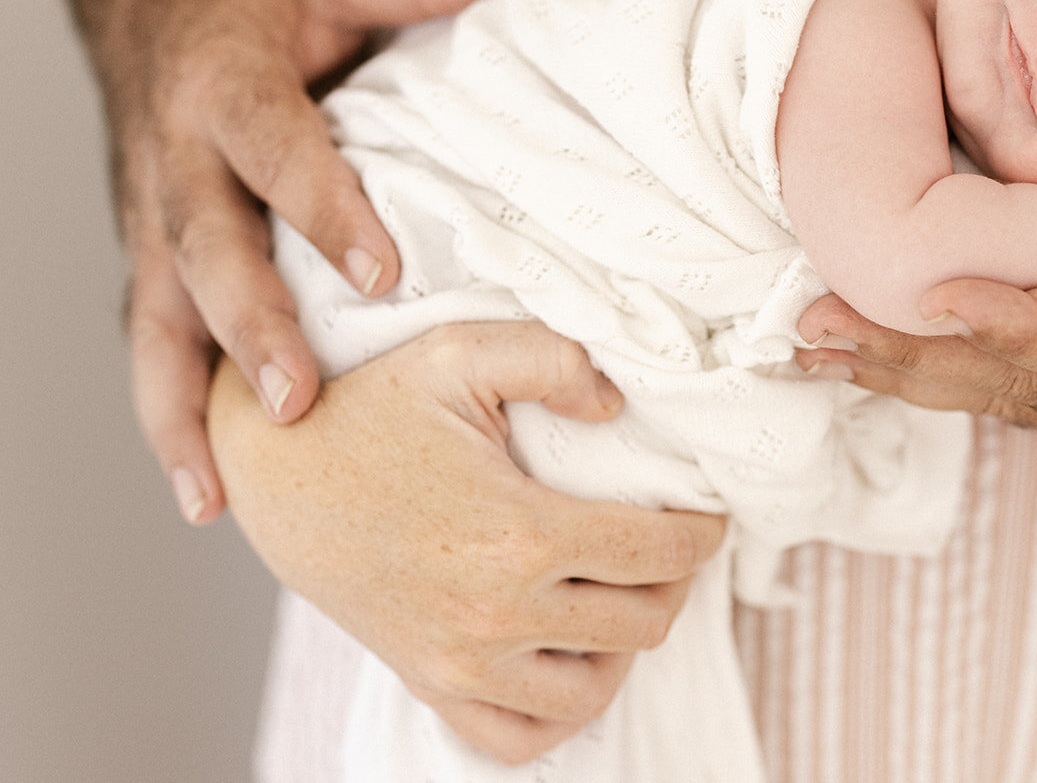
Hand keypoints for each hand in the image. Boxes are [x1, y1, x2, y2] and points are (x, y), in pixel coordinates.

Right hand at [108, 0, 516, 523]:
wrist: (150, 0)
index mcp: (228, 85)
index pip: (276, 151)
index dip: (322, 209)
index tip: (382, 273)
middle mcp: (177, 161)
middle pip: (205, 252)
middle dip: (249, 328)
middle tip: (298, 401)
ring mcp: (153, 221)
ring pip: (157, 318)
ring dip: (186, 405)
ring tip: (224, 488)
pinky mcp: (150, 261)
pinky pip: (150, 346)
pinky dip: (168, 421)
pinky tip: (204, 495)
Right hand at [209, 321, 727, 763]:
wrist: (272, 470)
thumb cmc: (371, 406)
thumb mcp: (460, 353)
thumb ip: (553, 361)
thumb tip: (618, 405)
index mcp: (521, 531)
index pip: (662, 553)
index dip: (704, 532)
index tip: (707, 513)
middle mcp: (497, 611)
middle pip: (644, 623)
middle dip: (674, 580)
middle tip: (667, 543)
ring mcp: (461, 660)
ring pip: (593, 689)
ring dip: (625, 644)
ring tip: (621, 593)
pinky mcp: (430, 683)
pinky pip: (517, 739)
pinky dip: (558, 712)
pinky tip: (569, 657)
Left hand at [795, 0, 1036, 441]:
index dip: (1026, 325)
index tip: (943, 295)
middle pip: (1013, 384)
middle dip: (914, 363)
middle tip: (813, 334)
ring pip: (990, 388)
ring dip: (899, 370)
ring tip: (802, 343)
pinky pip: (997, 376)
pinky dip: (926, 365)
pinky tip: (858, 347)